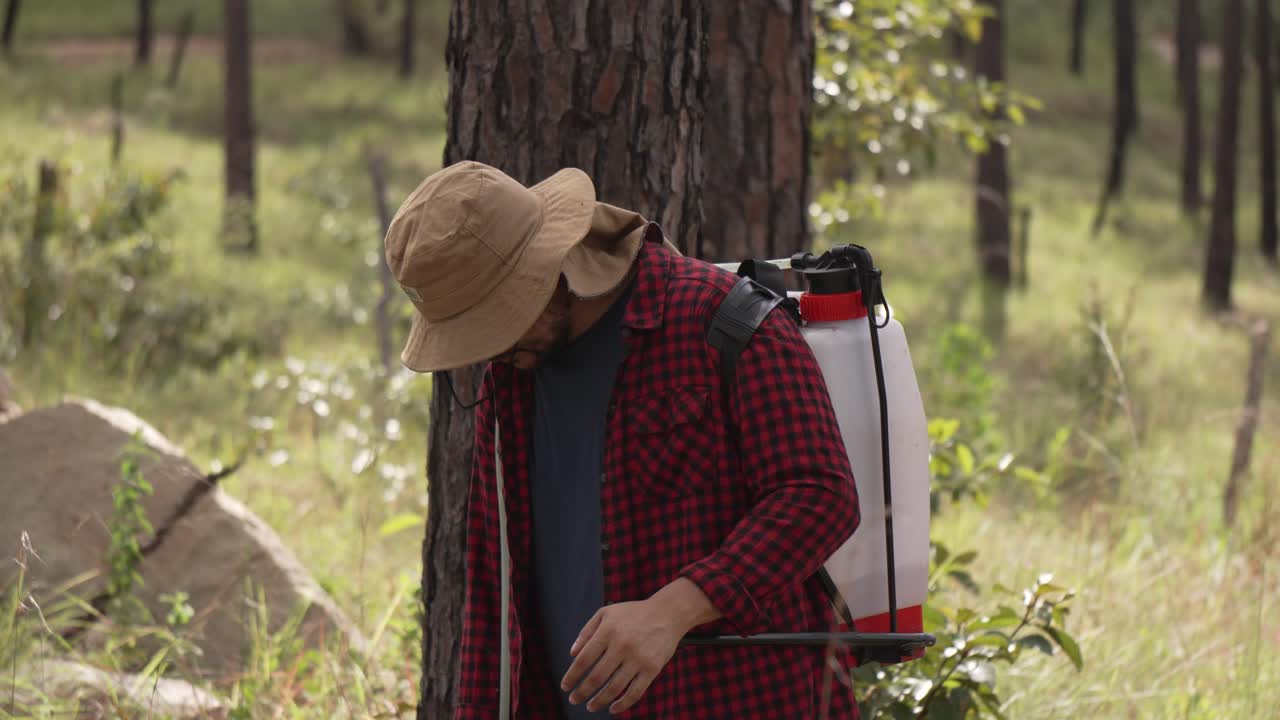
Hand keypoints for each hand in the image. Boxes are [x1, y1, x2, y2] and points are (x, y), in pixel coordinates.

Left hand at [561, 578, 718, 713]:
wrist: (667, 613)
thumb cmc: (633, 613)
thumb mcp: (606, 613)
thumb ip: (586, 631)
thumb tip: (572, 654)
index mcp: (607, 631)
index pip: (584, 660)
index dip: (572, 676)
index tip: (565, 687)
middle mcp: (621, 645)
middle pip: (596, 677)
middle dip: (582, 692)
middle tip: (574, 700)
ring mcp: (638, 658)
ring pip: (614, 688)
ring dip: (599, 701)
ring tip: (590, 707)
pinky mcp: (652, 669)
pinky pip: (635, 692)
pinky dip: (622, 704)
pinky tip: (613, 708)